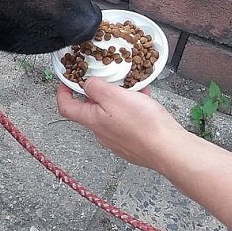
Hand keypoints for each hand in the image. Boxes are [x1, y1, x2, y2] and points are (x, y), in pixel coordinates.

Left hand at [56, 78, 185, 169]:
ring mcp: (117, 140)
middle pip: (91, 108)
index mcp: (92, 120)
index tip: (66, 80)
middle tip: (110, 80)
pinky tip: (145, 100)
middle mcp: (101, 132)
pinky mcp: (132, 143)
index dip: (63, 92)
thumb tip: (86, 84)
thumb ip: (96, 87)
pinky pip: (127, 121)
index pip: (66, 107)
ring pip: (112, 113)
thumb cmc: (143, 125)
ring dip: (119, 98)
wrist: (169, 149)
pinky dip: (134, 108)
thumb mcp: (114, 96)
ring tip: (133, 89)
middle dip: (99, 92)